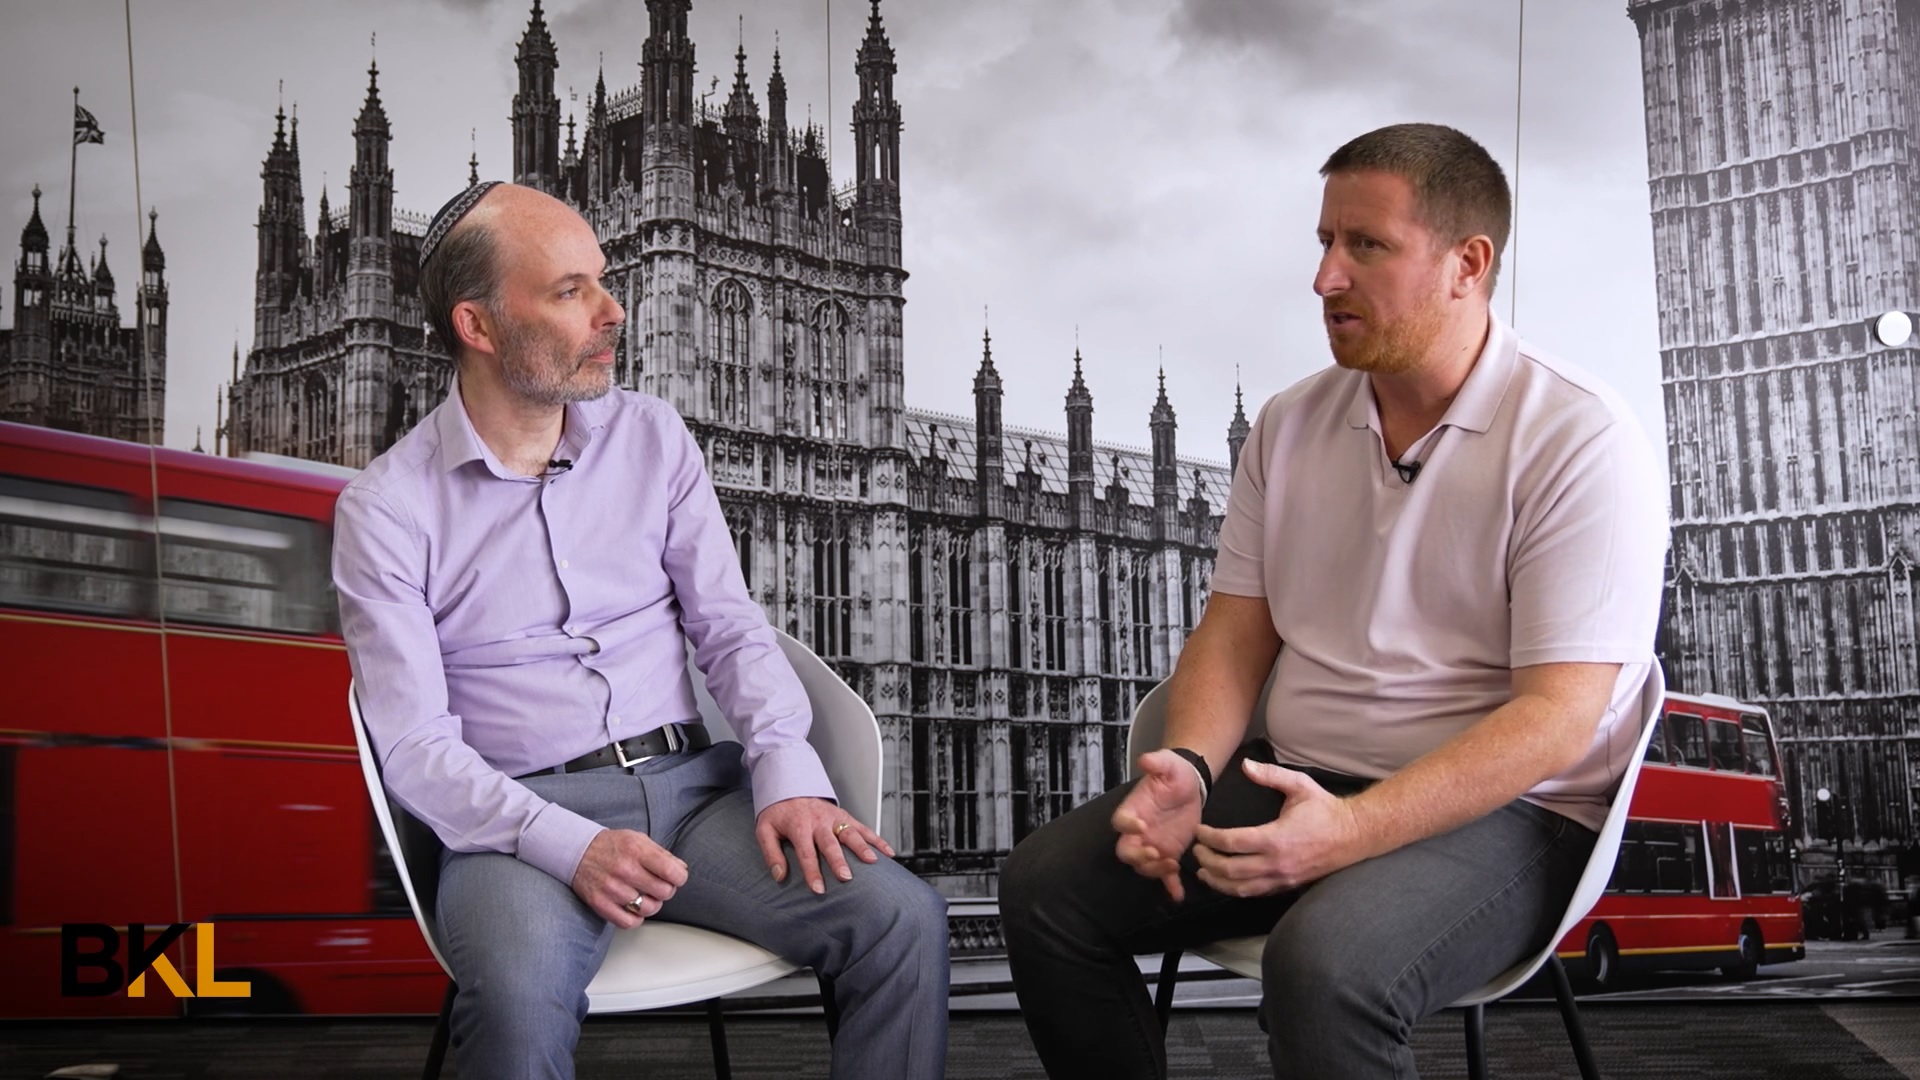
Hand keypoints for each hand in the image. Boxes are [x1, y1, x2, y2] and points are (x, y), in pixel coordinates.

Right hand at [571, 828, 690, 927]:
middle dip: (667, 890)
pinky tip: (635, 908)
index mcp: (636, 850)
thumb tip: (681, 869)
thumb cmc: (611, 845)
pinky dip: (636, 918)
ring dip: (653, 904)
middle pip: (664, 892)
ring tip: (646, 896)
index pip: (672, 871)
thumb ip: (662, 854)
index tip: (676, 877)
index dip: (680, 877)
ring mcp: (611, 889)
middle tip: (659, 885)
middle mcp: (624, 870)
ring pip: (648, 909)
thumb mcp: (638, 839)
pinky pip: (628, 922)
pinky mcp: (600, 904)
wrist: (577, 851)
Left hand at [756, 796, 893, 894]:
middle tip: (846, 877)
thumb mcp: (765, 830)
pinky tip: (888, 852)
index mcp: (799, 827)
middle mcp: (819, 822)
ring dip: (862, 847)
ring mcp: (834, 818)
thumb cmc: (778, 812)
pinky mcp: (845, 816)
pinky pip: (863, 827)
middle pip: (831, 843)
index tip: (819, 889)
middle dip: (839, 861)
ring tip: (872, 861)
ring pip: (851, 833)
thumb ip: (771, 853)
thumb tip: (779, 876)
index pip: (806, 853)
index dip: (813, 872)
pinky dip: (877, 839)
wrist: (789, 785)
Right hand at [1111, 749, 1207, 902]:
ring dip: (1156, 870)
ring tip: (1173, 864)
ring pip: (1144, 866)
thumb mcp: (1168, 764)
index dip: (1127, 826)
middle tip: (1156, 853)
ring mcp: (1153, 845)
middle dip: (1138, 856)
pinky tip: (1178, 895)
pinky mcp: (1169, 855)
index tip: (1141, 825)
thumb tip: (1146, 759)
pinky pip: (1166, 876)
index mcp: (1133, 810)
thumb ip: (1157, 763)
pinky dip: (1171, 887)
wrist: (1190, 786)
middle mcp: (1138, 832)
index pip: (1120, 821)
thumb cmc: (1174, 774)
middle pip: (1126, 851)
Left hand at [1192, 760, 1366, 896]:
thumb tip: (1245, 765)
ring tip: (1202, 872)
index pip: (1232, 842)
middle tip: (1196, 850)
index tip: (1199, 831)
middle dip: (1207, 861)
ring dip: (1217, 881)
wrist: (1354, 835)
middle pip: (1230, 869)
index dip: (1210, 838)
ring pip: (1241, 888)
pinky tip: (1226, 881)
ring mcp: (1282, 878)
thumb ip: (1270, 775)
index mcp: (1276, 838)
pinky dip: (1236, 889)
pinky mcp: (1287, 886)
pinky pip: (1256, 893)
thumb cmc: (1325, 809)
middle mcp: (1277, 863)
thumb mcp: (1299, 785)